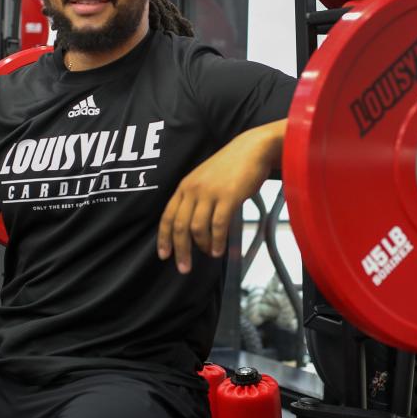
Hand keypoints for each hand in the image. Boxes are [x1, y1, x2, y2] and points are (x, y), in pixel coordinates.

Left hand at [158, 120, 284, 272]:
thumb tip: (193, 228)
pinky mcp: (228, 197)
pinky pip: (218, 225)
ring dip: (202, 246)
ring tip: (209, 254)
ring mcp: (210, 193)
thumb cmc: (231, 167)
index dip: (164, 238)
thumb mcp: (205, 180)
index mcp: (185, 187)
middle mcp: (193, 190)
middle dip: (180, 250)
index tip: (164, 255)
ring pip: (197, 228)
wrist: (252, 149)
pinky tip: (219, 250)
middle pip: (180, 226)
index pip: (168, 216)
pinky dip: (217, 241)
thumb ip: (197, 199)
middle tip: (184, 268)